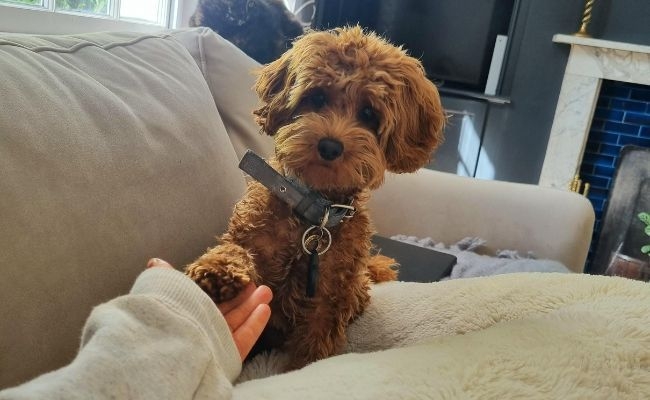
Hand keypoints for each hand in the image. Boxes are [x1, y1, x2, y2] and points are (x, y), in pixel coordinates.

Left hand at [147, 258, 271, 360]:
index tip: (237, 277)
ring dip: (252, 307)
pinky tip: (265, 309)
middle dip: (242, 297)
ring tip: (267, 292)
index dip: (222, 289)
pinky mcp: (227, 355)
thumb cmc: (167, 317)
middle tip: (256, 284)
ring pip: (236, 322)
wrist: (171, 353)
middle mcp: (199, 327)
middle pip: (225, 311)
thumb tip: (155, 262)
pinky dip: (255, 324)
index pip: (205, 300)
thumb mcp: (163, 290)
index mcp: (184, 313)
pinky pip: (243, 338)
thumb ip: (165, 278)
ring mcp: (214, 342)